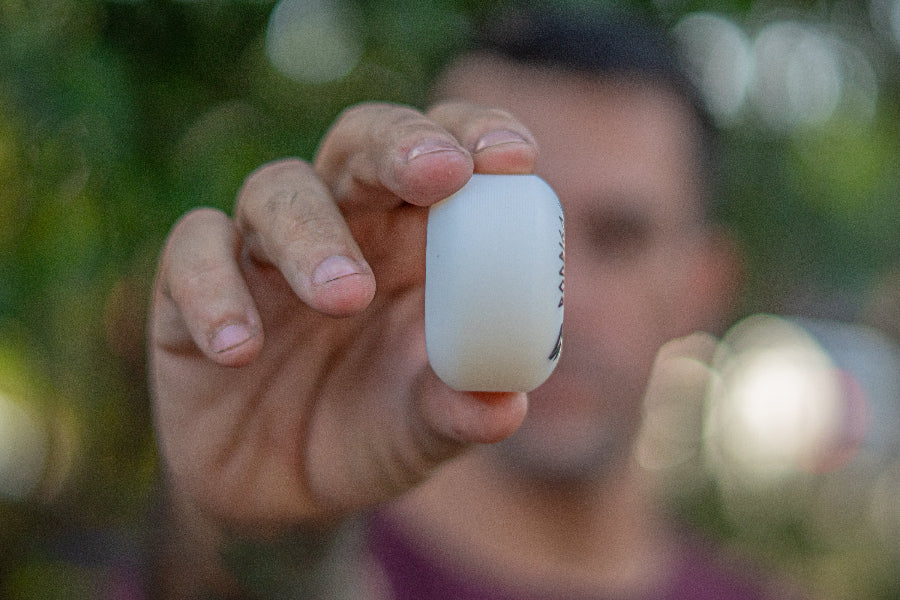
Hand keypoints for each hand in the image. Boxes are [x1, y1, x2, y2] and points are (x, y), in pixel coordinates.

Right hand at [148, 102, 537, 530]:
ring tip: (343, 297)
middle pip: (362, 143)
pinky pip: (190, 256)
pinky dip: (211, 289)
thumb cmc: (371, 434)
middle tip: (437, 172)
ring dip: (311, 233)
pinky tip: (239, 350)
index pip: (448, 155)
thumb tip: (503, 405)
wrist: (281, 496)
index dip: (475, 136)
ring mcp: (264, 253)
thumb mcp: (422, 432)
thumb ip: (458, 412)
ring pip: (276, 191)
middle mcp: (343, 228)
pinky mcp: (190, 289)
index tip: (512, 158)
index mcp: (415, 242)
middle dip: (400, 145)